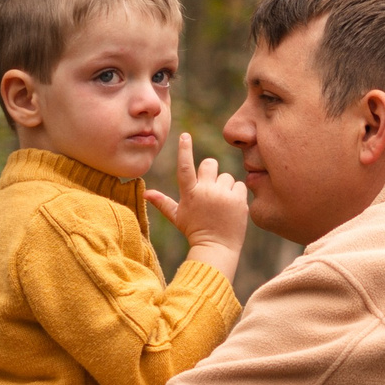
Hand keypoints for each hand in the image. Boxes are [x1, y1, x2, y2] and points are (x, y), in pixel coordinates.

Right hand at [144, 132, 250, 280]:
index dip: (184, 150)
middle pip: (210, 164)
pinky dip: (237, 194)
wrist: (216, 249)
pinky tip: (231, 207)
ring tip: (221, 204)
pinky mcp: (238, 200)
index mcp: (190, 193)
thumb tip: (145, 194)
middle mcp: (206, 191)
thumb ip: (162, 202)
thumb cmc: (195, 232)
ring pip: (226, 176)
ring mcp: (223, 195)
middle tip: (211, 189)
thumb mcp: (177, 217)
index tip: (185, 136)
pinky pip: (239, 185)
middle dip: (211, 172)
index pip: (185, 166)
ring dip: (225, 186)